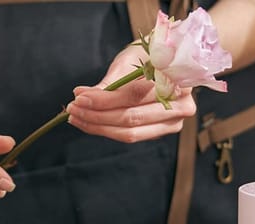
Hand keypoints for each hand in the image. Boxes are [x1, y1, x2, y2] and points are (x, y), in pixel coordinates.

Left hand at [67, 47, 196, 142]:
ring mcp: (173, 122)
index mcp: (179, 81)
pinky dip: (106, 130)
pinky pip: (130, 135)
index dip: (105, 99)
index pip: (136, 95)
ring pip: (130, 133)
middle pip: (132, 117)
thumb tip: (80, 96)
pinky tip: (87, 122)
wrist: (166, 62)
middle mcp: (182, 106)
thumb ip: (109, 83)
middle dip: (96, 115)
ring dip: (98, 126)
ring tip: (75, 117)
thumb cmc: (147, 57)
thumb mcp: (128, 62)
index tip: (78, 96)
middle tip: (72, 108)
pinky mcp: (161, 132)